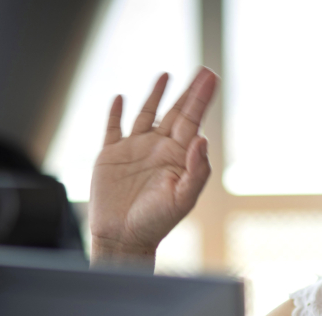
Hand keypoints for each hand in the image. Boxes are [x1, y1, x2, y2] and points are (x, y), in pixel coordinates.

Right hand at [88, 68, 216, 265]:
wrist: (123, 239)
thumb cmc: (156, 223)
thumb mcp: (183, 199)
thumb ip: (196, 170)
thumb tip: (202, 139)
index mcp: (178, 158)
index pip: (193, 121)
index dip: (201, 98)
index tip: (211, 77)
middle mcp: (159, 150)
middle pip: (176, 113)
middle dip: (188, 92)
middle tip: (203, 71)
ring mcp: (135, 151)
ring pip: (146, 114)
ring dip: (156, 96)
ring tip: (166, 76)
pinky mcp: (111, 156)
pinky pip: (113, 128)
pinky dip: (116, 112)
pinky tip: (121, 97)